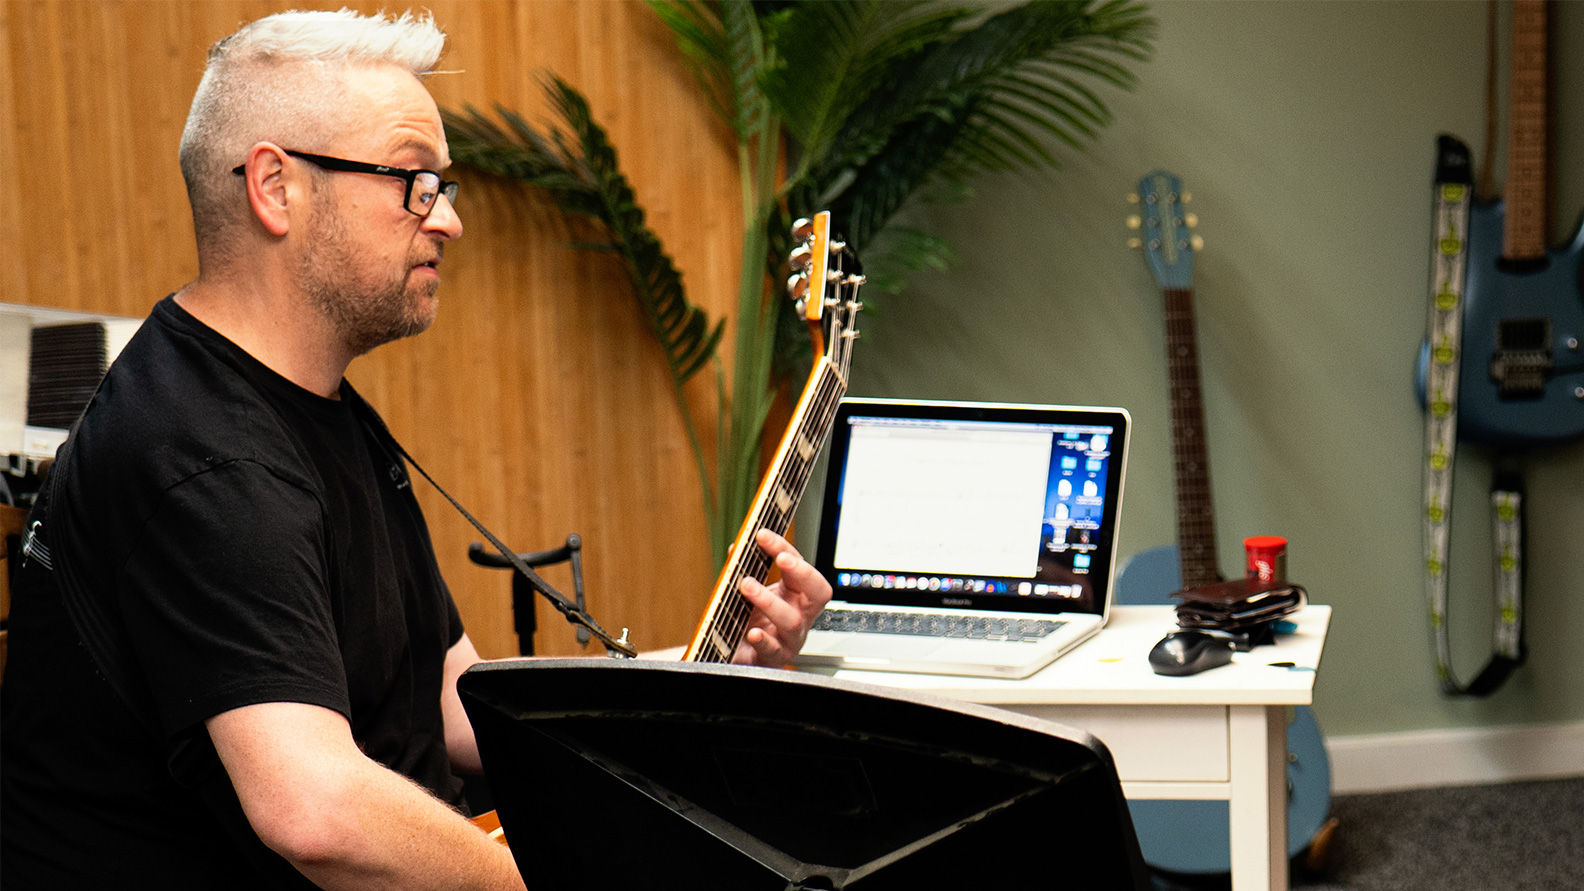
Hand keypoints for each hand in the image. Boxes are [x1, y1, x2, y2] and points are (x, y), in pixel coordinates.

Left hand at [732, 529, 831, 666]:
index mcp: (796, 595)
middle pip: (818, 592)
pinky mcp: (774, 658)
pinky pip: (774, 650)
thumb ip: (744, 569)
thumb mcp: (749, 591)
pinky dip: (764, 640)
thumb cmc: (748, 620)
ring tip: (747, 586)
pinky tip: (753, 632)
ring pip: (792, 621)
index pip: (800, 566)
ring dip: (769, 601)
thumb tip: (737, 547)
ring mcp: (790, 638)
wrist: (736, 655)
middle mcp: (799, 615)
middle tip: (781, 558)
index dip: (784, 548)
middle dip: (802, 572)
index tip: (763, 535)